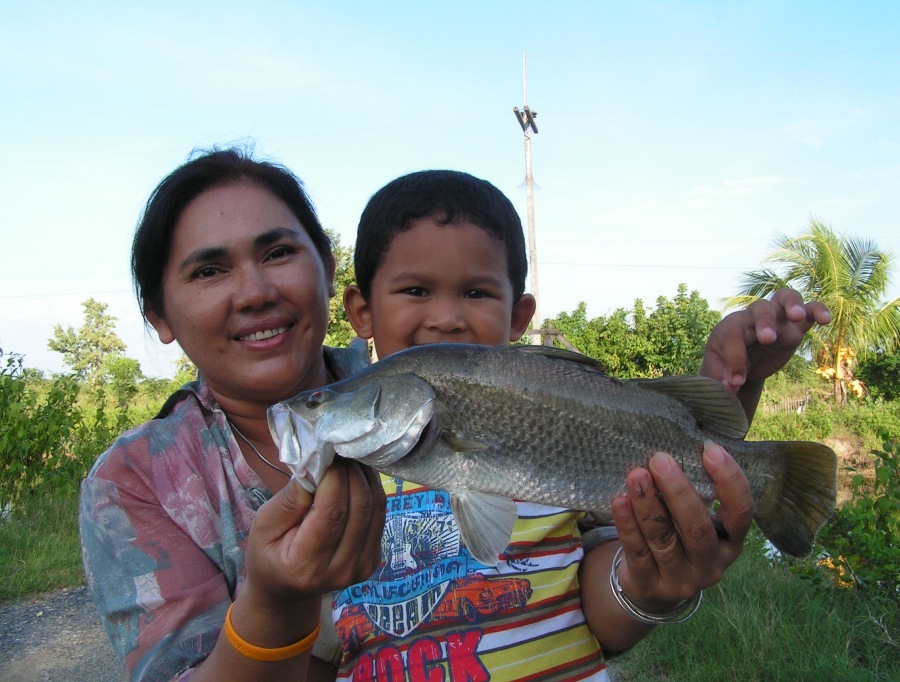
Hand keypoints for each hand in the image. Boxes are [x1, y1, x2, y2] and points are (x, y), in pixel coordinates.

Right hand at [244, 460, 385, 612]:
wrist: (285, 592)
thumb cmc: (268, 555)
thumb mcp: (263, 526)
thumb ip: (290, 499)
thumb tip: (317, 464)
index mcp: (306, 566)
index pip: (332, 512)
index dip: (334, 477)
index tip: (327, 452)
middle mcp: (341, 570)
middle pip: (360, 507)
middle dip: (351, 471)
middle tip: (338, 449)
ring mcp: (362, 567)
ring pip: (376, 507)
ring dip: (364, 476)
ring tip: (347, 459)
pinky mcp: (374, 560)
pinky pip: (380, 514)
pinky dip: (370, 490)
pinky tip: (355, 477)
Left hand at [610, 441, 752, 610]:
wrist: (654, 586)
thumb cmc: (679, 537)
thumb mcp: (696, 518)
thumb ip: (694, 489)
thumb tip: (677, 440)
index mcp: (731, 541)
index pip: (741, 512)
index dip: (729, 480)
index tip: (710, 448)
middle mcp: (711, 564)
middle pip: (698, 528)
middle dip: (678, 492)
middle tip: (659, 459)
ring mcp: (681, 579)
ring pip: (664, 540)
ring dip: (648, 505)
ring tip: (635, 475)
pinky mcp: (650, 586)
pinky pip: (638, 553)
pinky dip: (627, 526)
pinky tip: (619, 502)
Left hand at [700, 288, 830, 392]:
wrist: (742, 363)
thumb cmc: (725, 364)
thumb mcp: (718, 371)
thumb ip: (721, 377)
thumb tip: (730, 387)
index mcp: (730, 327)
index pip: (733, 336)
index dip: (735, 359)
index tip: (736, 382)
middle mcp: (753, 317)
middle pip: (759, 308)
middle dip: (764, 323)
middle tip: (767, 340)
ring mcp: (776, 318)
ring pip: (784, 298)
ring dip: (791, 304)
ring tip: (797, 316)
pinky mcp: (795, 326)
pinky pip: (809, 311)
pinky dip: (818, 311)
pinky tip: (825, 319)